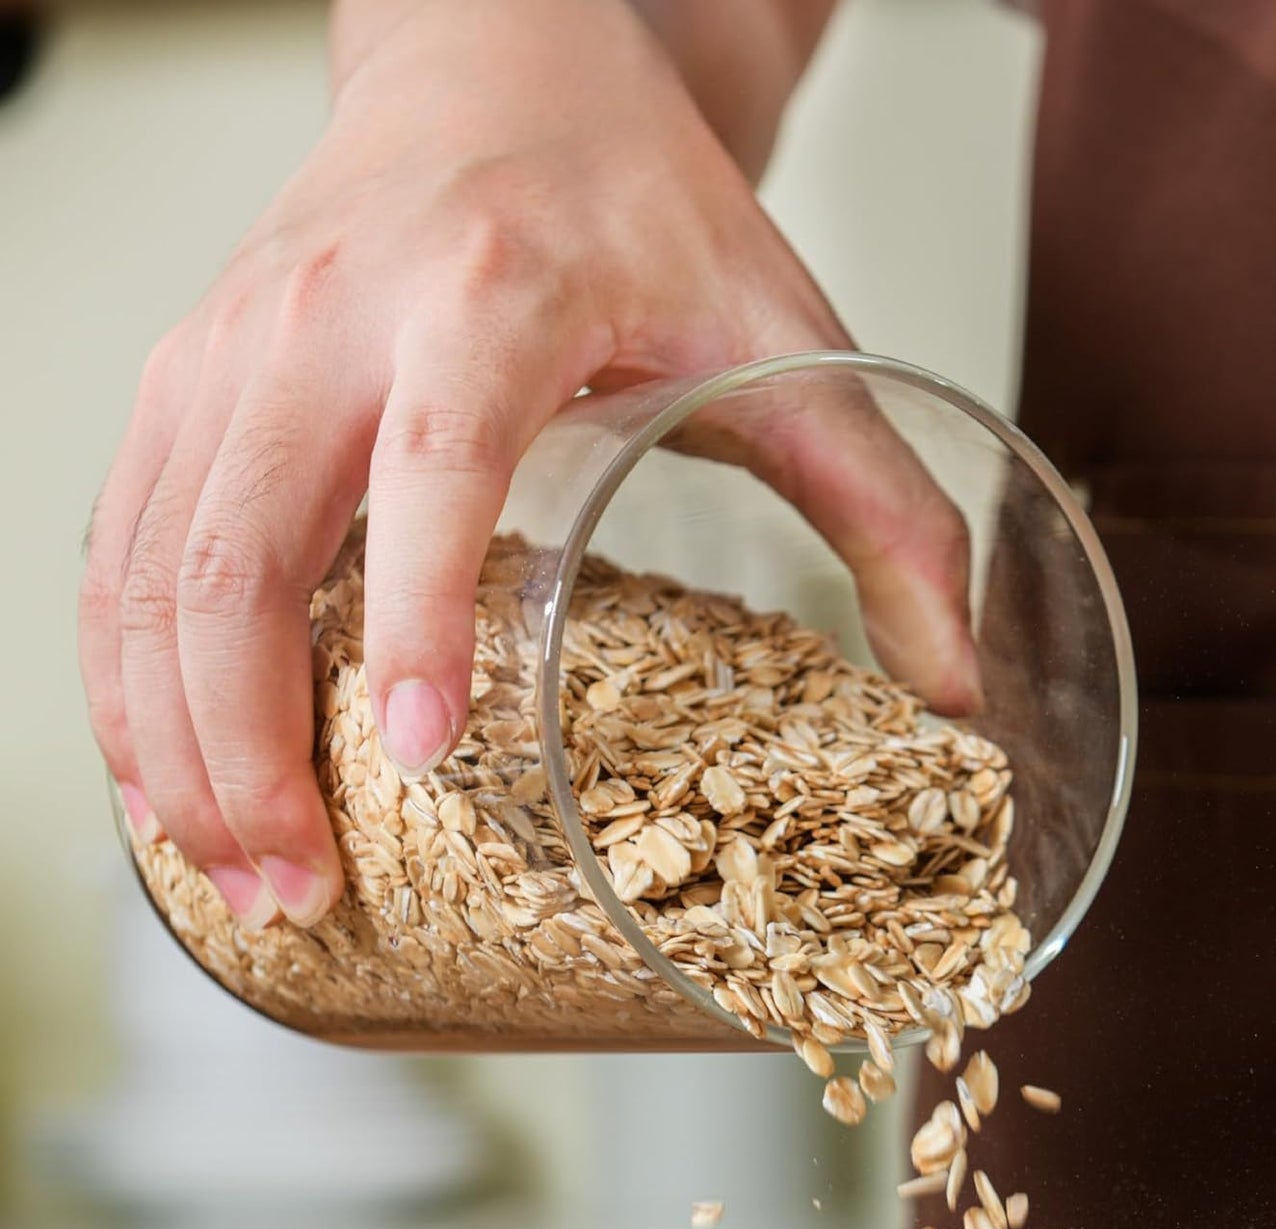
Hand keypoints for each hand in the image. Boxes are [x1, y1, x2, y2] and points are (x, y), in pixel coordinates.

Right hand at [78, 0, 978, 929]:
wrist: (501, 61)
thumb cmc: (634, 200)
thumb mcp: (786, 333)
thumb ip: (884, 503)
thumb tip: (947, 684)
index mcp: (491, 292)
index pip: (433, 466)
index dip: (419, 615)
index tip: (420, 757)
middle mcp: (328, 315)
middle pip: (234, 552)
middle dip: (247, 747)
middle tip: (305, 890)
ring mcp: (232, 345)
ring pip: (146, 570)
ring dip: (170, 742)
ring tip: (237, 872)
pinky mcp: (190, 377)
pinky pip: (121, 545)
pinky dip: (129, 676)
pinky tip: (168, 768)